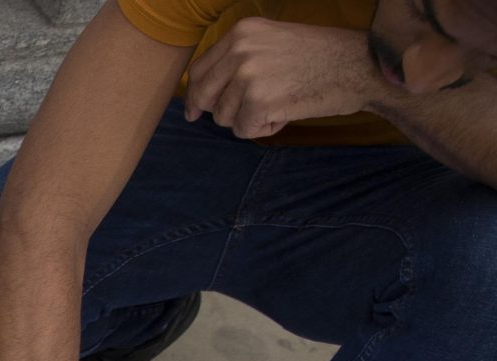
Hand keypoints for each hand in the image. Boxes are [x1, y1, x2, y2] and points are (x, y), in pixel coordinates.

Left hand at [186, 19, 375, 138]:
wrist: (361, 65)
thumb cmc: (322, 57)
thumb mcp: (274, 42)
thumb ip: (240, 59)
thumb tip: (201, 92)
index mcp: (242, 32)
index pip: (200, 70)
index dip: (195, 94)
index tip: (195, 110)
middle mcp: (240, 50)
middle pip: (203, 96)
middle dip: (216, 112)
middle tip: (238, 117)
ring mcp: (248, 75)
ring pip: (223, 117)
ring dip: (248, 119)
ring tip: (280, 103)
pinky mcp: (259, 102)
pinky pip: (243, 130)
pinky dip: (264, 129)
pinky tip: (286, 113)